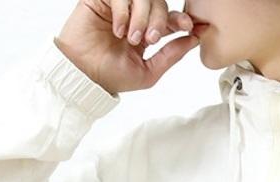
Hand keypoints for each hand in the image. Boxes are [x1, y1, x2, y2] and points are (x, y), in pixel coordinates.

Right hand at [54, 0, 199, 95]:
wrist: (84, 75)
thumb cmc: (113, 77)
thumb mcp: (150, 71)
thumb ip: (172, 55)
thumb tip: (194, 40)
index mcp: (148, 32)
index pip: (170, 17)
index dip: (182, 19)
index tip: (189, 27)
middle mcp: (135, 16)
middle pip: (159, 3)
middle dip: (160, 20)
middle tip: (150, 39)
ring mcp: (119, 6)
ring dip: (141, 16)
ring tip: (131, 38)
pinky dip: (123, 11)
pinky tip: (118, 30)